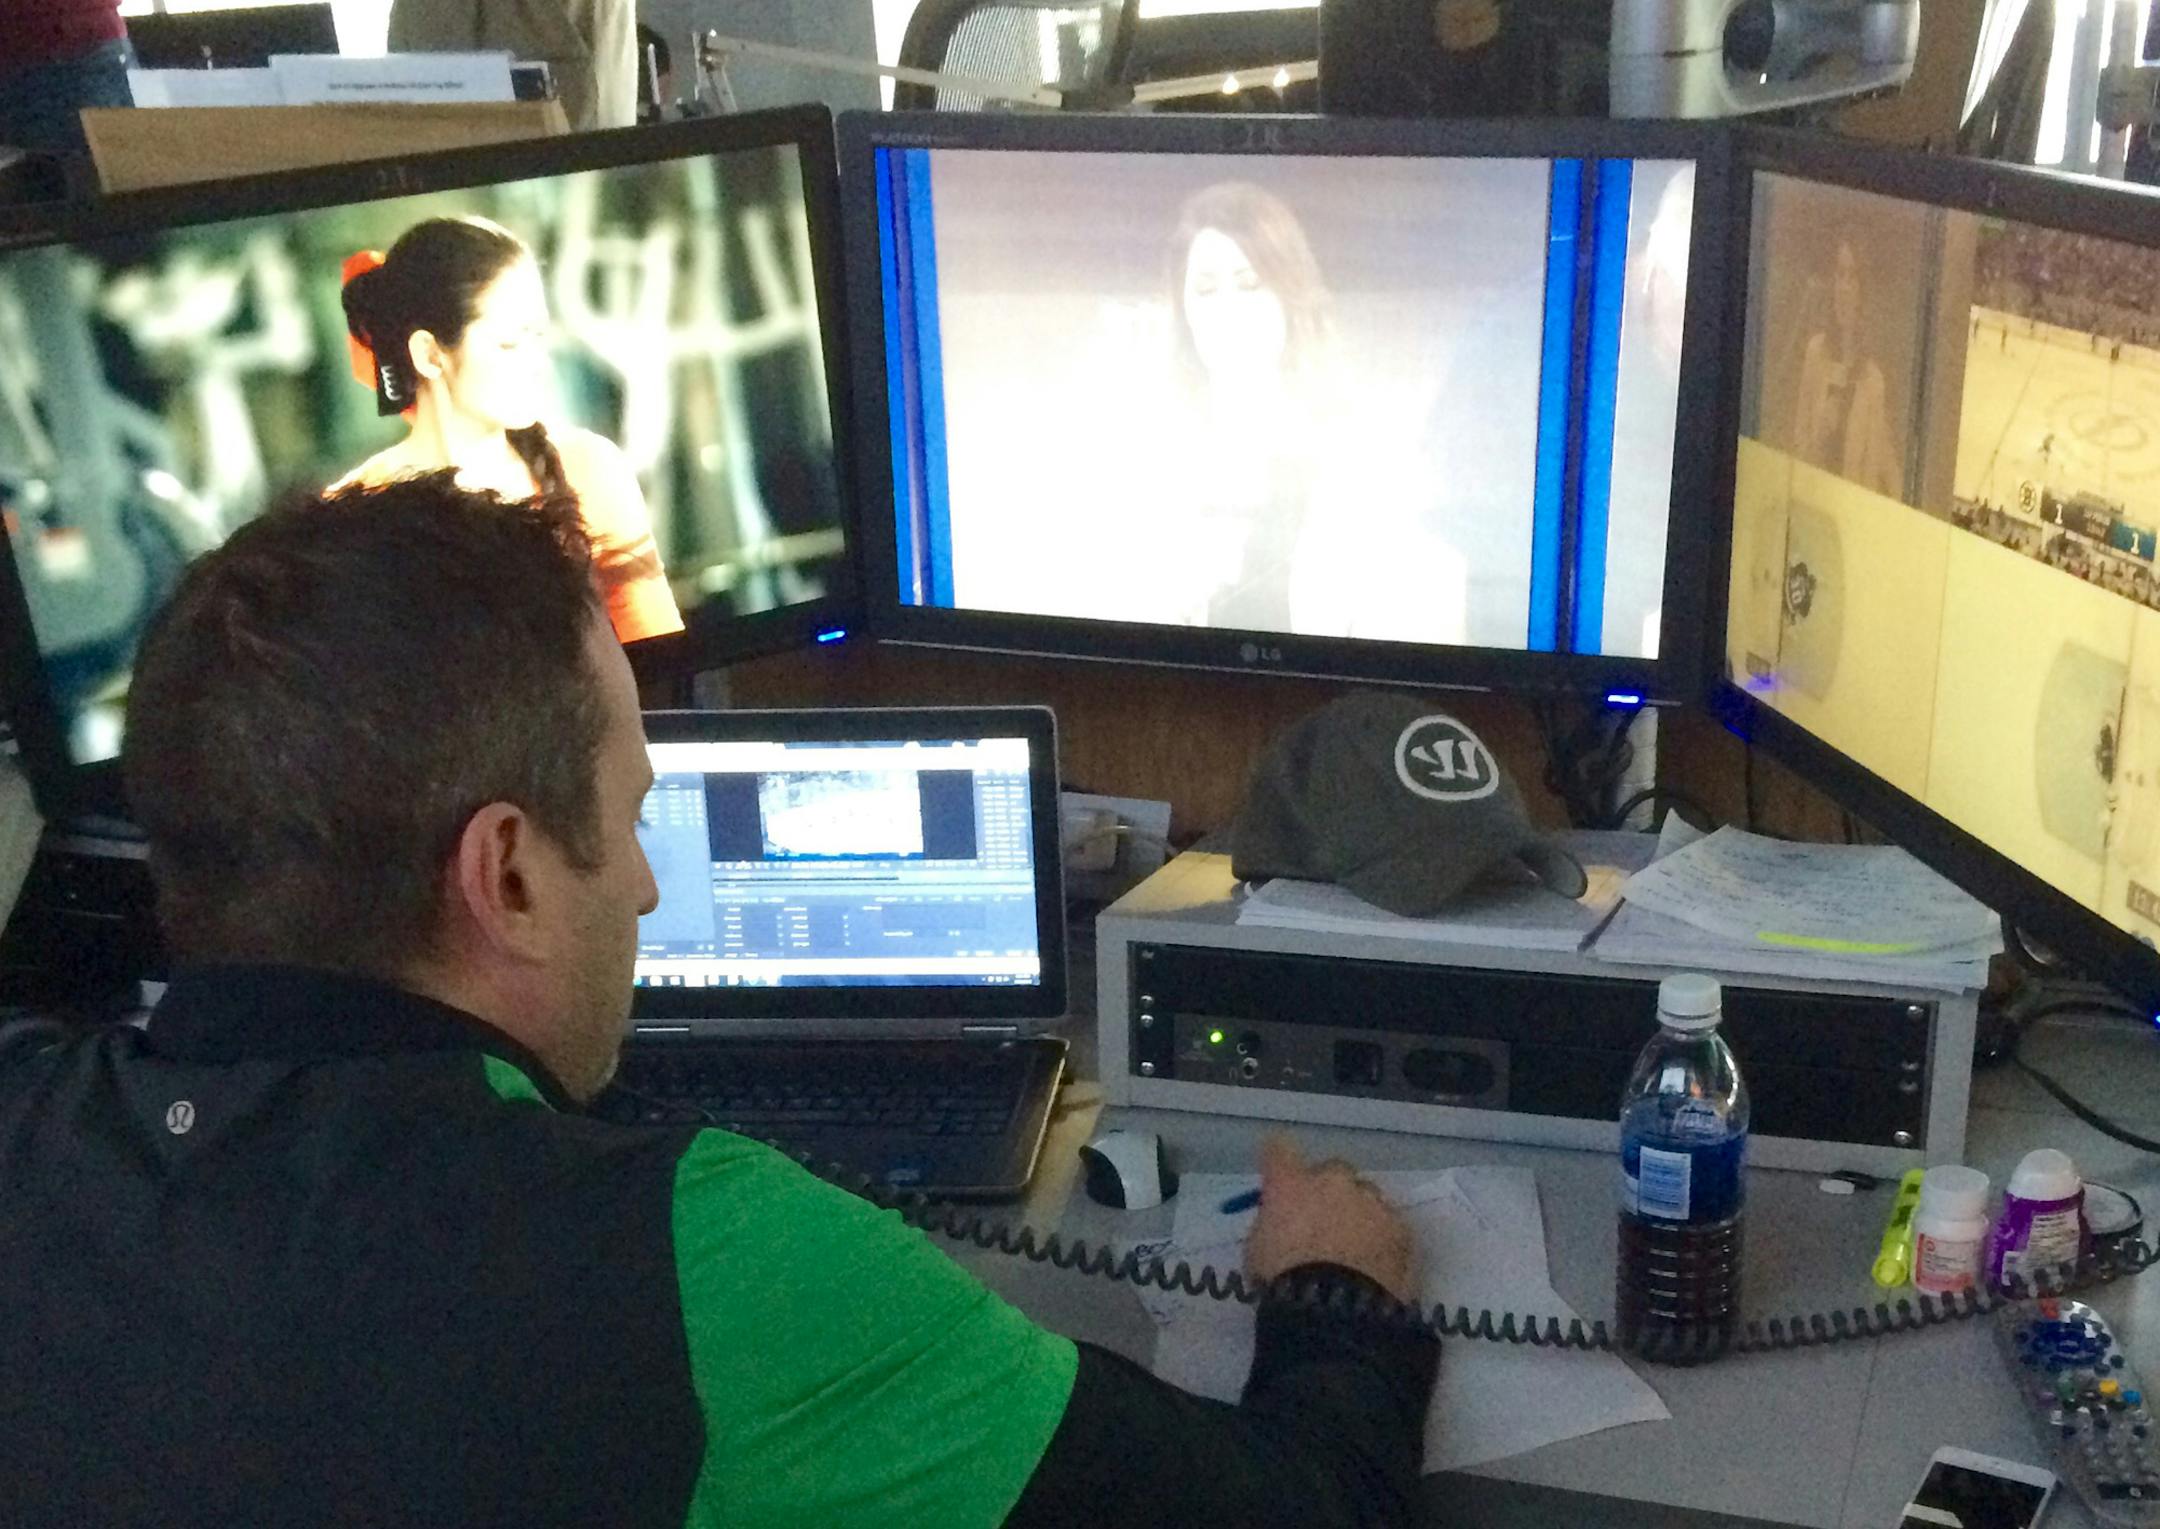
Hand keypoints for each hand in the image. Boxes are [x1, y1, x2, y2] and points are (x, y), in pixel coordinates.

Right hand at [1242, 1135, 1416, 1303]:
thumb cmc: (1283, 1280)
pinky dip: (1383, 1239)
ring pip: (1367, 1196)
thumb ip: (1271, 1224)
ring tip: (1354, 1249)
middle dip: (1327, 1190)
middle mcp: (1334, 1182)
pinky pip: (1390, 1225)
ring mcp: (1372, 1203)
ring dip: (1359, 1213)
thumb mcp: (1257, 1251)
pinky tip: (1377, 1265)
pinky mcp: (1401, 1230)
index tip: (1278, 1178)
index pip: (1279, 1148)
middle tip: (1321, 1220)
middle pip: (1332, 1170)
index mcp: (1291, 1182)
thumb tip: (1282, 1223)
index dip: (1279, 1161)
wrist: (1335, 1310)